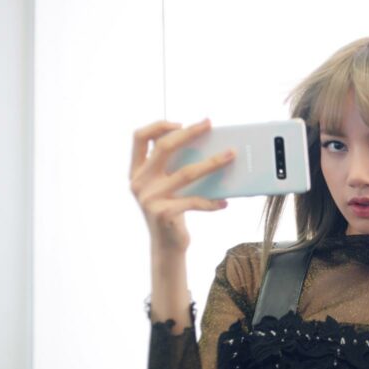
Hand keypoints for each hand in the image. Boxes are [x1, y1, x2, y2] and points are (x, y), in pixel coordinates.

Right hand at [129, 118, 234, 253]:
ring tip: (231, 155)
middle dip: (189, 133)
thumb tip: (205, 145)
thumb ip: (173, 167)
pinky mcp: (164, 213)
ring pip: (187, 172)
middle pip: (164, 148)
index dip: (158, 126)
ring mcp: (149, 198)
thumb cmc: (172, 210)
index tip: (181, 122)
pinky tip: (224, 202)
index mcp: (137, 171)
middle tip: (209, 124)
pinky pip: (195, 201)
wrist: (167, 246)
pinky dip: (212, 201)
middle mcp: (139, 182)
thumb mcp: (166, 187)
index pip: (139, 138)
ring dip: (213, 162)